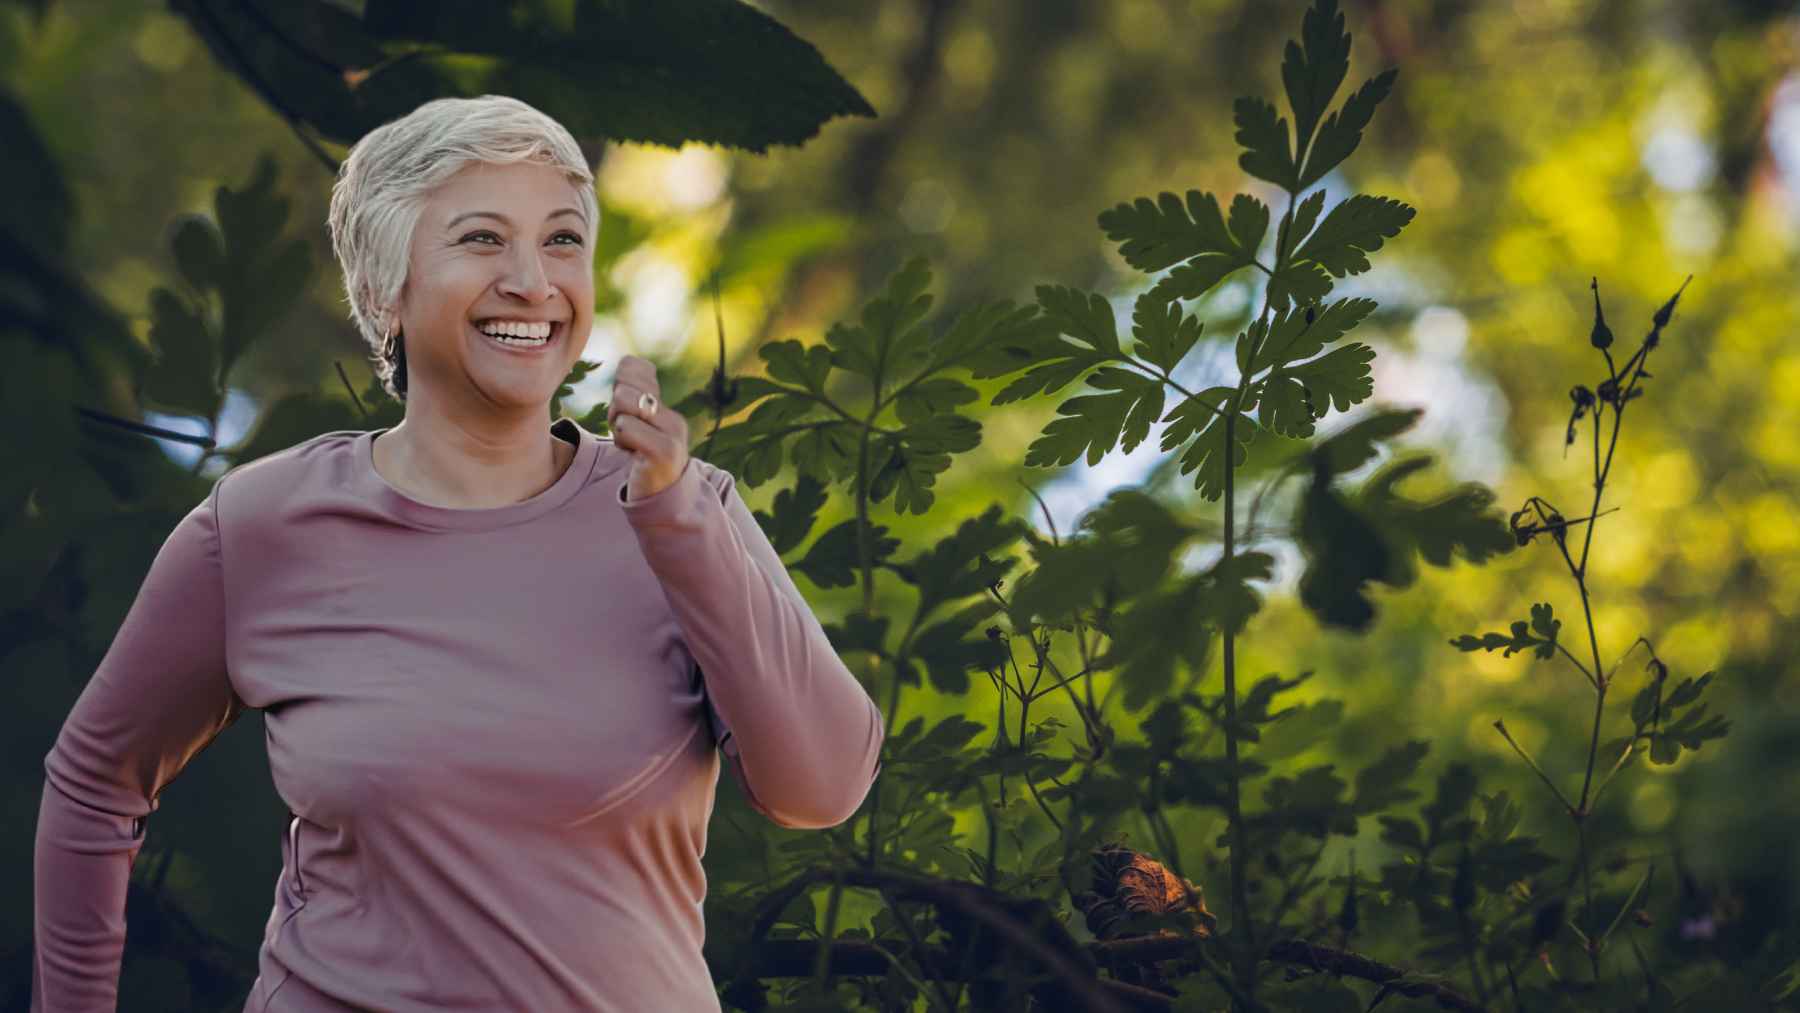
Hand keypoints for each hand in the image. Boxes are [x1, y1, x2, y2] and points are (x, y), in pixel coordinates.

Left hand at [607, 354, 689, 501]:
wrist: (661, 499)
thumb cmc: (641, 459)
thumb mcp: (636, 424)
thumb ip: (631, 395)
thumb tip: (629, 363)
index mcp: (664, 406)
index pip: (634, 366)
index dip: (617, 385)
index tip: (625, 413)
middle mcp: (673, 416)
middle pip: (624, 384)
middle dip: (614, 408)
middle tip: (624, 433)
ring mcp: (672, 433)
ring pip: (624, 402)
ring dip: (616, 425)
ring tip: (628, 443)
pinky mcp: (664, 450)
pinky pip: (626, 426)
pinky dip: (622, 440)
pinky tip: (632, 455)